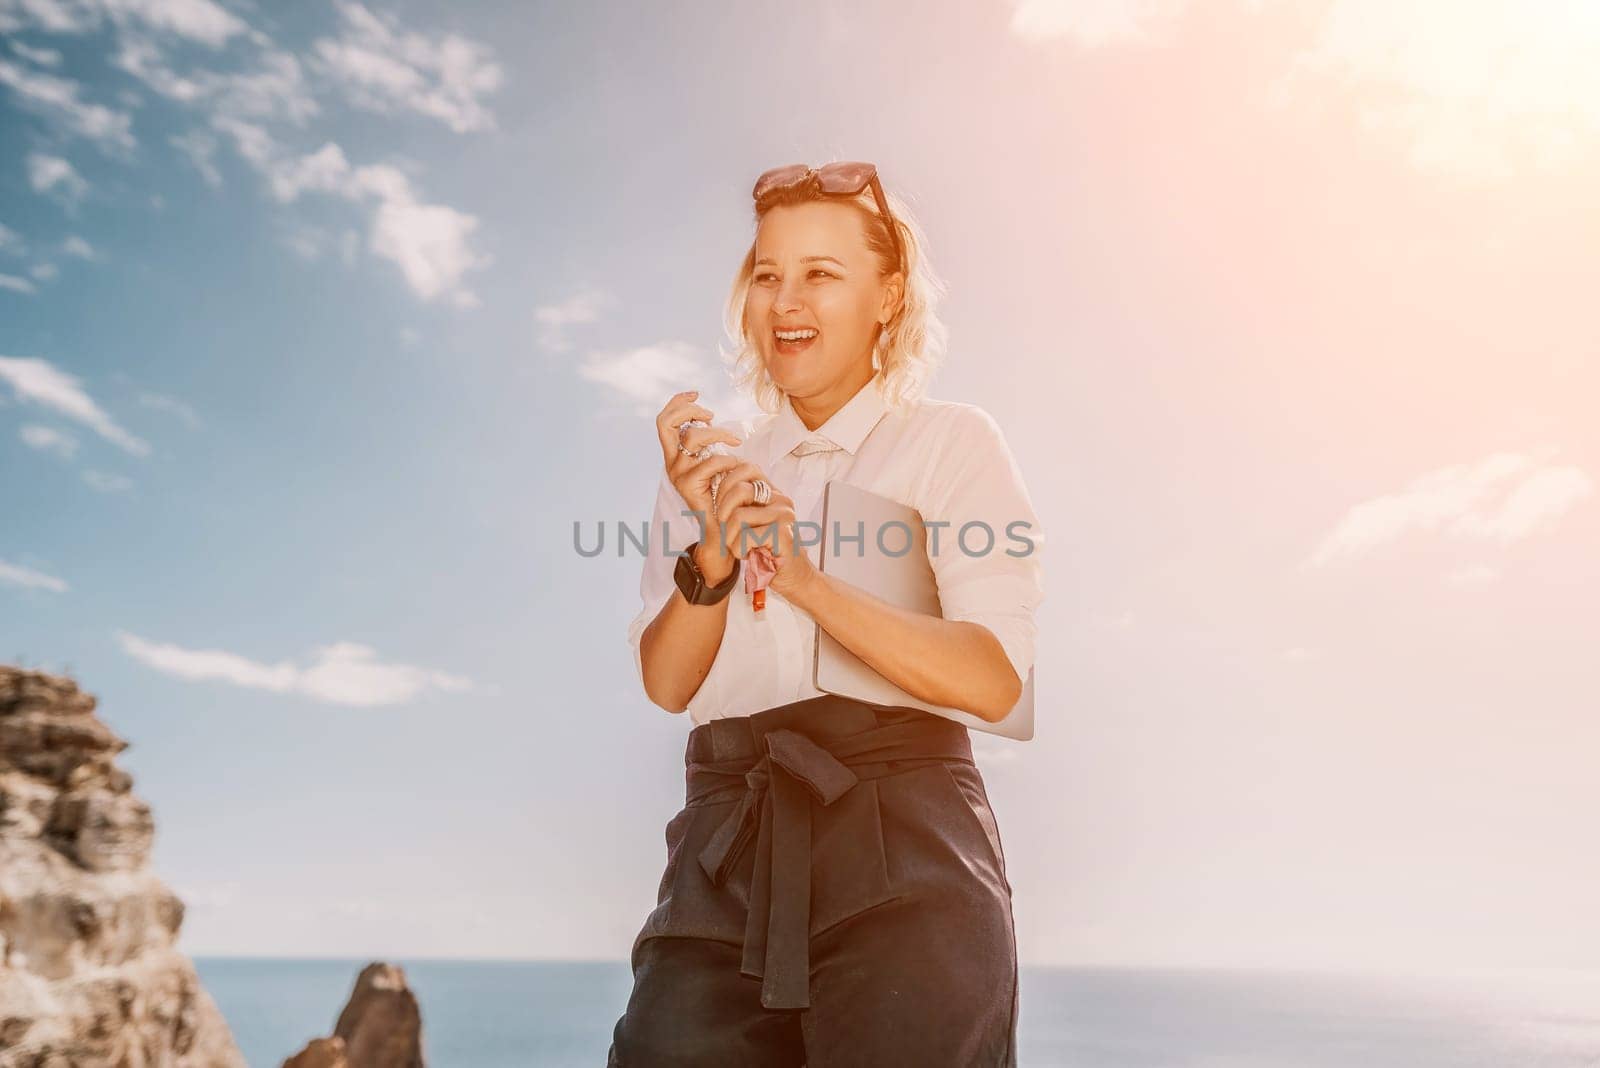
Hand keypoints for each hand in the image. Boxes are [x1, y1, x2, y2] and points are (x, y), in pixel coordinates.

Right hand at [655, 390, 742, 577]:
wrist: (724, 527)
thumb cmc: (726, 492)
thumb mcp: (716, 461)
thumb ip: (708, 443)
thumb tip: (708, 417)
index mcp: (675, 455)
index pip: (665, 421)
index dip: (677, 402)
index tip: (696, 394)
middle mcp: (671, 462)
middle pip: (666, 422)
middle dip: (690, 410)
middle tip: (711, 415)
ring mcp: (677, 473)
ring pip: (694, 436)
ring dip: (719, 433)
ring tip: (736, 442)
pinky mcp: (687, 485)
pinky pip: (710, 460)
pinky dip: (728, 458)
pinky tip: (738, 465)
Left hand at [710, 462, 818, 599]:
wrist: (793, 577)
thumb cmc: (768, 550)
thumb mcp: (752, 521)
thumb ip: (741, 503)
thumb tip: (714, 484)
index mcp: (773, 491)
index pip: (745, 468)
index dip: (724, 486)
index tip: (721, 509)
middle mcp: (781, 498)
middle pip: (738, 490)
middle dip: (723, 513)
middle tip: (727, 531)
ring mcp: (784, 515)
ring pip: (737, 516)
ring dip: (731, 538)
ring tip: (742, 547)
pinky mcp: (782, 534)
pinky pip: (744, 538)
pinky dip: (740, 551)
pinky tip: (751, 556)